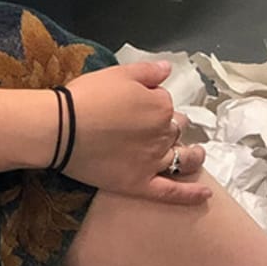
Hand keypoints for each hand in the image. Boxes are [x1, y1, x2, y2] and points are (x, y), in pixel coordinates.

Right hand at [62, 61, 209, 206]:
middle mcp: (162, 134)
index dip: (151, 100)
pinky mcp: (141, 184)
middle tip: (151, 125)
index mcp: (160, 105)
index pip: (165, 102)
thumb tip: (168, 69)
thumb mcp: (118, 73)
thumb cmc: (86, 97)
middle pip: (174, 129)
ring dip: (193, 155)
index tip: (134, 102)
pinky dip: (190, 195)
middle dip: (168, 125)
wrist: (61, 128)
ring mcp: (153, 161)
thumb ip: (148, 72)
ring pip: (182, 158)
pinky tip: (205, 196)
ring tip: (197, 154)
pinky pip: (171, 192)